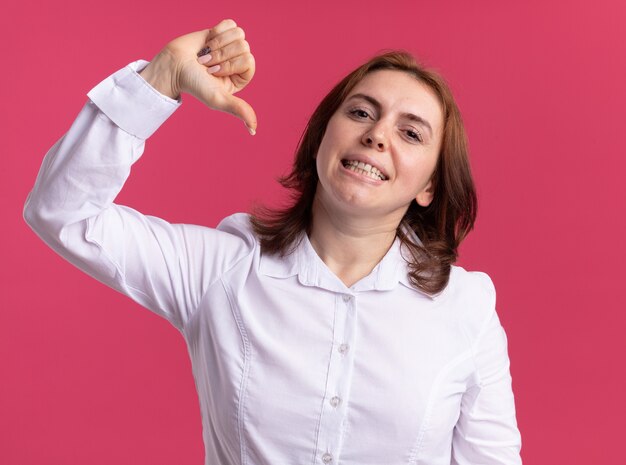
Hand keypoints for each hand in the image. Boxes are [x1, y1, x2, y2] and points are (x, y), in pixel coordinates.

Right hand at [140, 19, 256, 134]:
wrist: (173, 65)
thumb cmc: (195, 84)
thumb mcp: (218, 99)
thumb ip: (239, 110)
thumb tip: (254, 130)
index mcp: (241, 78)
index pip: (249, 60)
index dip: (230, 63)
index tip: (213, 72)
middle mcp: (238, 62)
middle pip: (244, 46)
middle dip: (221, 54)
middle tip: (207, 64)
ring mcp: (231, 46)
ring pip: (238, 34)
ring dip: (217, 43)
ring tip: (205, 54)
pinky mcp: (222, 32)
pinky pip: (229, 24)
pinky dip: (216, 32)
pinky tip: (206, 43)